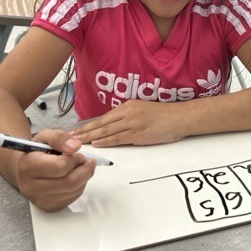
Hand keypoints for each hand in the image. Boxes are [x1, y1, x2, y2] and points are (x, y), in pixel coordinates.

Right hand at [14, 129, 94, 211]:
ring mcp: (40, 200)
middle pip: (70, 182)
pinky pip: (73, 197)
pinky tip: (74, 177)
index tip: (76, 153)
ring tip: (80, 167)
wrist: (23, 170)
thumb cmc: (36, 152)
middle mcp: (31, 187)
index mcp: (28, 167)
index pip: (60, 166)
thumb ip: (59, 137)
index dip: (74, 158)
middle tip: (86, 161)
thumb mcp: (45, 137)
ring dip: (84, 177)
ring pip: (74, 190)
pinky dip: (80, 186)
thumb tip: (75, 147)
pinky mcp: (49, 207)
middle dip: (85, 169)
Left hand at [69, 100, 186, 146]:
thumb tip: (116, 125)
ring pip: (106, 131)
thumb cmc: (166, 115)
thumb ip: (129, 116)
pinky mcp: (139, 133)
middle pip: (101, 123)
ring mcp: (133, 123)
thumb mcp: (144, 110)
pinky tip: (96, 144)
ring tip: (77, 142)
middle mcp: (128, 112)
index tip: (76, 129)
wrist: (181, 117)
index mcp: (128, 106)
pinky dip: (106, 141)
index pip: (104, 117)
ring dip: (90, 137)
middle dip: (84, 130)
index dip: (89, 124)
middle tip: (68, 136)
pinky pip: (119, 138)